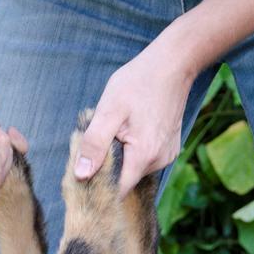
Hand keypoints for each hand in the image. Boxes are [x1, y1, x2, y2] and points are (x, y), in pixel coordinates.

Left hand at [74, 35, 193, 195]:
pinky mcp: (170, 148)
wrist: (172, 64)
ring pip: (135, 168)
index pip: (116, 189)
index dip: (98, 185)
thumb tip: (80, 175)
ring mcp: (167, 155)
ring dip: (121, 156)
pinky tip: (129, 129)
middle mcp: (160, 161)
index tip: (84, 172)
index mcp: (144, 156)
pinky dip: (133, 150)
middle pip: (125, 178)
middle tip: (97, 140)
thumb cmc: (139, 82)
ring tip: (116, 130)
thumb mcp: (109, 111)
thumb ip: (94, 144)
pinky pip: (146, 158)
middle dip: (108, 166)